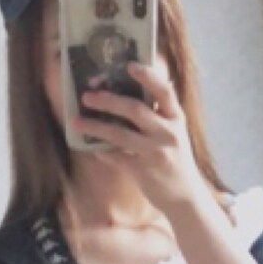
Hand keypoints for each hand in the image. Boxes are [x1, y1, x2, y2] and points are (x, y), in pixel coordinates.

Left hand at [71, 61, 208, 214]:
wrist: (186, 197)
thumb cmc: (176, 161)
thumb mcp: (175, 134)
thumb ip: (159, 115)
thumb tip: (128, 94)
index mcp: (177, 119)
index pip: (164, 92)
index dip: (147, 76)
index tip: (128, 65)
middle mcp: (168, 134)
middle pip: (134, 109)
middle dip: (107, 100)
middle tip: (86, 96)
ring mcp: (156, 153)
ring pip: (120, 134)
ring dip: (95, 126)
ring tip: (77, 121)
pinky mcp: (144, 172)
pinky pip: (117, 158)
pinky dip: (102, 151)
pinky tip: (92, 148)